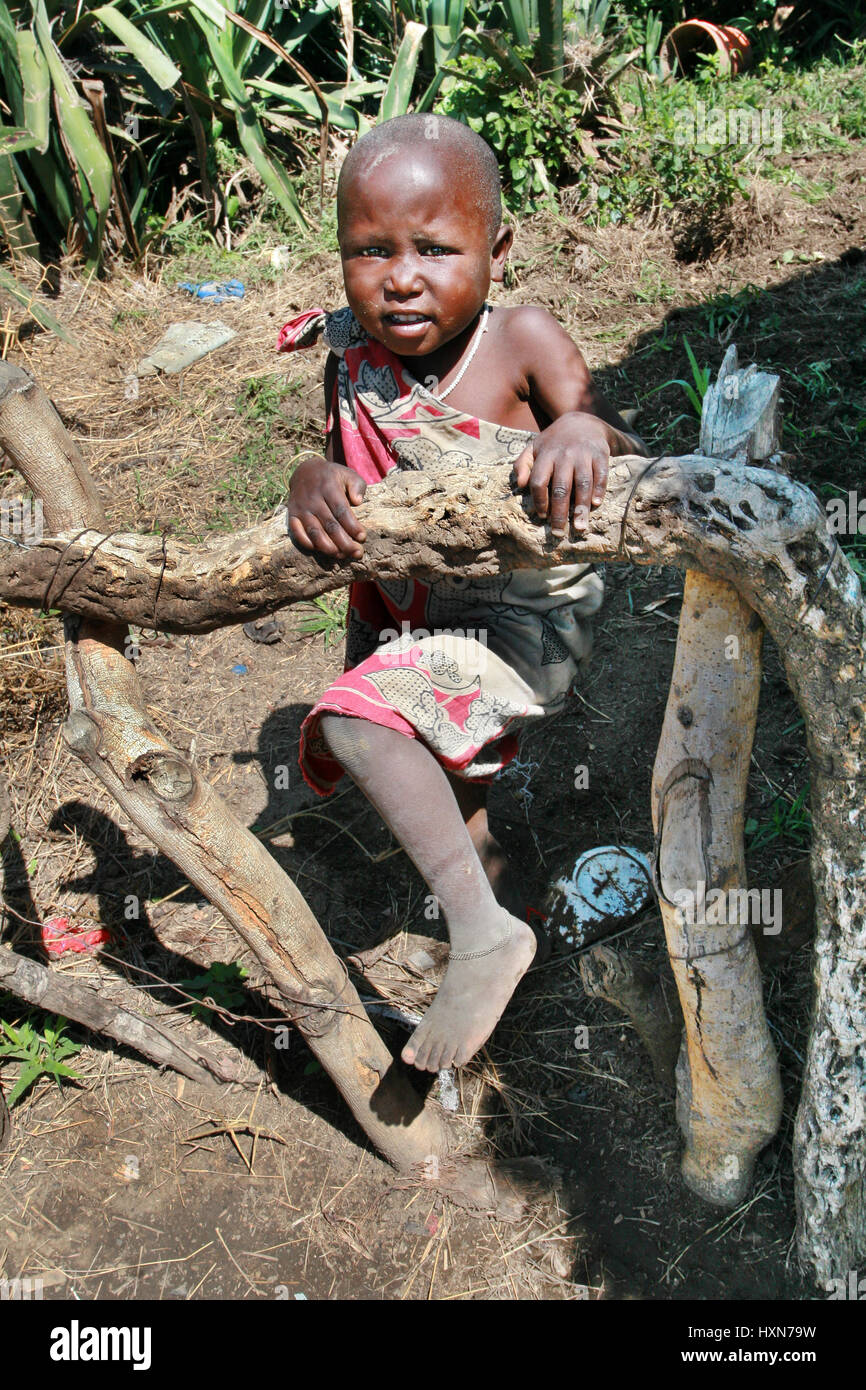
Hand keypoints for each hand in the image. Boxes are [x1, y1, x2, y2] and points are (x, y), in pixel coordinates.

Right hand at [288, 456, 366, 558]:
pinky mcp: (292, 516)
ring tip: (342, 555)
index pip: (341, 511)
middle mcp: (313, 499)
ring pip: (314, 533)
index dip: (352, 526)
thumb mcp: (347, 474)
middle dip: (345, 542)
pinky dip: (309, 545)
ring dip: (329, 548)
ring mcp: (301, 509)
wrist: (304, 472)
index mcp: (328, 488)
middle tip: (357, 553)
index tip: (362, 537)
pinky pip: (298, 534)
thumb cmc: (332, 477)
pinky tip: (323, 551)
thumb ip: (357, 485)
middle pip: (330, 526)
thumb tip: (358, 501)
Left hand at [514, 412, 610, 536]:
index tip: (542, 516)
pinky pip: (601, 474)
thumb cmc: (554, 442)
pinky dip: (599, 489)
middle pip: (561, 488)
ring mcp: (583, 455)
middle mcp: (564, 455)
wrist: (582, 421)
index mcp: (546, 455)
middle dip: (559, 513)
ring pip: (582, 484)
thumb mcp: (534, 447)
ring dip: (581, 507)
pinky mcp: (600, 455)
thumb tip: (520, 484)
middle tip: (558, 533)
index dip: (539, 500)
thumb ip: (522, 464)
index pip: (539, 481)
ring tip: (580, 527)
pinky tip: (596, 504)